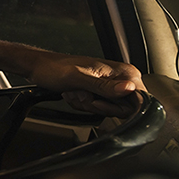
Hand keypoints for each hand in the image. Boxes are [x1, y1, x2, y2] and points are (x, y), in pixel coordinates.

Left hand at [0, 38, 145, 116]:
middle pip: (122, 109)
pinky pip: (97, 108)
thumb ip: (105, 87)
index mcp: (123, 71)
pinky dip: (83, 104)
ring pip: (108, 110)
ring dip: (87, 104)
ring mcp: (109, 86)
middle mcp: (120, 78)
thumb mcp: (79, 79)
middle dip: (97, 106)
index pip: (139, 101)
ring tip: (76, 91)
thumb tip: (130, 89)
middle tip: (82, 94)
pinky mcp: (99, 92)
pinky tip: (74, 94)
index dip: (117, 107)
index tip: (98, 103)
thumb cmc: (55, 69)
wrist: (40, 68)